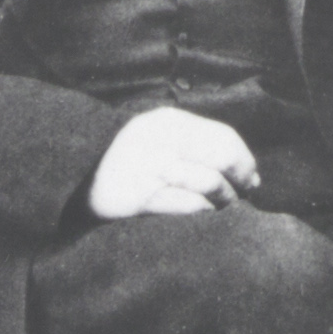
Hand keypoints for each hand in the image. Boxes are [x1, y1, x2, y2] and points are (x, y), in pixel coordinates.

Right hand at [87, 106, 260, 219]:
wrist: (80, 184)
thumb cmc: (132, 167)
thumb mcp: (163, 145)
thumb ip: (203, 152)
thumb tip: (251, 175)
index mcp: (167, 121)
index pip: (222, 136)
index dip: (244, 158)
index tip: (252, 178)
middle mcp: (160, 138)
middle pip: (221, 156)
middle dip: (239, 178)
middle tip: (242, 193)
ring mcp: (150, 165)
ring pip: (209, 182)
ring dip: (223, 199)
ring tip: (221, 205)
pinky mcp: (142, 195)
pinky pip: (189, 204)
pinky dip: (202, 210)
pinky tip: (201, 212)